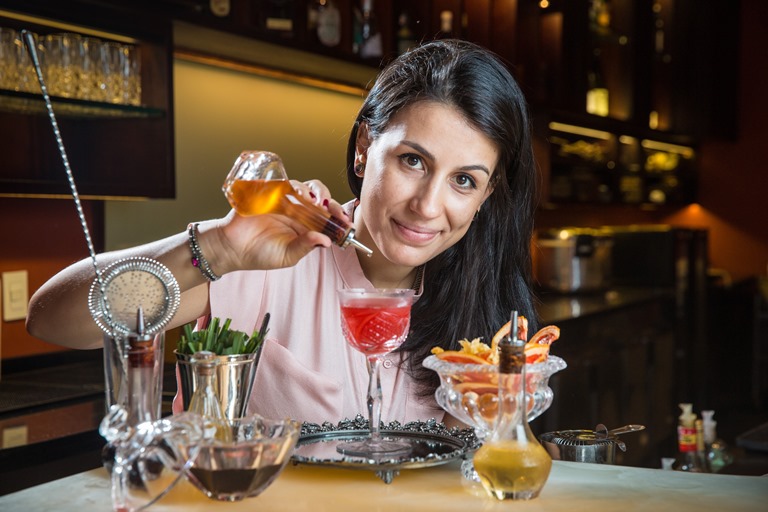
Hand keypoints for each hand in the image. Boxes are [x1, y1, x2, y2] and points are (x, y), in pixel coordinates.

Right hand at [211, 179, 350, 271]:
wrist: (232, 249)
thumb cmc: (261, 254)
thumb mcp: (288, 256)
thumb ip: (305, 246)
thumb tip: (326, 241)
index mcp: (305, 226)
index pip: (327, 216)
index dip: (338, 216)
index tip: (346, 222)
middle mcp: (297, 211)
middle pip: (319, 196)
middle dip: (329, 200)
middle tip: (329, 208)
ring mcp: (282, 200)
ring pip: (304, 187)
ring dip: (312, 192)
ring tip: (311, 202)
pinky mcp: (267, 193)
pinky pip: (282, 183)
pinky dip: (290, 186)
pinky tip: (293, 195)